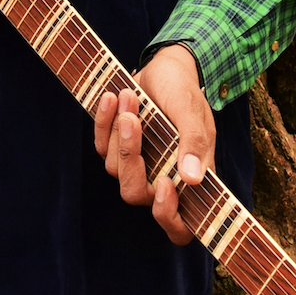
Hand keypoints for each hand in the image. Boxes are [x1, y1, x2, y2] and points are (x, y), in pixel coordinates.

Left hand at [93, 44, 214, 244]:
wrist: (166, 68)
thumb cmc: (185, 93)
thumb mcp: (194, 113)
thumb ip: (195, 144)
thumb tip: (193, 179)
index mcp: (188, 181)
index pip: (178, 226)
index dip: (168, 217)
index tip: (165, 184)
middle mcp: (161, 178)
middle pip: (134, 194)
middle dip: (130, 159)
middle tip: (133, 121)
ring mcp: (136, 165)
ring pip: (115, 168)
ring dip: (119, 130)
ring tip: (130, 95)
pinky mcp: (116, 147)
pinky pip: (101, 145)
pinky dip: (104, 121)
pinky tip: (114, 97)